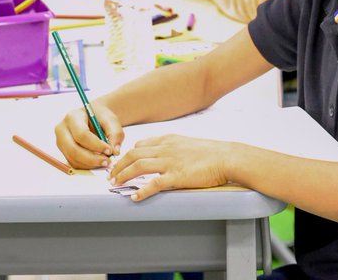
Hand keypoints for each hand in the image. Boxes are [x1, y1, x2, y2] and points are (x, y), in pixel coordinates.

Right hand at [54, 103, 123, 168]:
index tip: (109, 150)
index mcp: (73, 117)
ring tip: (105, 162)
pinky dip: (87, 166)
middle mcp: (62, 129)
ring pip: (73, 159)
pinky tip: (97, 161)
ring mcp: (61, 142)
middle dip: (92, 159)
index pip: (81, 134)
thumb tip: (115, 151)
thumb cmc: (100, 117)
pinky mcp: (64, 152)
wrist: (93, 117)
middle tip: (107, 161)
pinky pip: (74, 163)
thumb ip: (116, 134)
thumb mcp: (111, 120)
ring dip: (90, 164)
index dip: (95, 145)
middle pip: (73, 150)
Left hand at [108, 134, 233, 201]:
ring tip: (115, 185)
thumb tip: (161, 154)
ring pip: (138, 166)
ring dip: (123, 175)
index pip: (140, 145)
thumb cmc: (211, 152)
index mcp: (167, 140)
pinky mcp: (177, 176)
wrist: (226, 157)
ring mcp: (170, 162)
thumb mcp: (187, 143)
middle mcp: (165, 148)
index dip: (126, 154)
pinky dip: (141, 191)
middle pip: (133, 154)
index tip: (120, 163)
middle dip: (119, 165)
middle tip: (111, 175)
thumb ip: (172, 147)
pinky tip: (134, 197)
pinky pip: (154, 184)